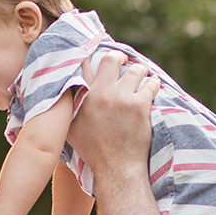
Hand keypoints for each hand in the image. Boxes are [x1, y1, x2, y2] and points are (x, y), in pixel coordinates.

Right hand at [65, 56, 159, 175]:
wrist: (116, 168)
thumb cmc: (93, 151)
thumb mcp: (71, 128)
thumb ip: (67, 107)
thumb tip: (61, 91)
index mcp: (82, 97)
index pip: (84, 63)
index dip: (89, 51)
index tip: (95, 46)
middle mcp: (100, 94)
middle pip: (111, 59)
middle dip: (119, 58)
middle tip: (123, 61)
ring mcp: (121, 98)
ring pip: (135, 70)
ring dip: (140, 72)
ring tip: (141, 76)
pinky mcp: (139, 105)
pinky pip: (151, 85)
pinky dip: (153, 84)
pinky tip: (153, 85)